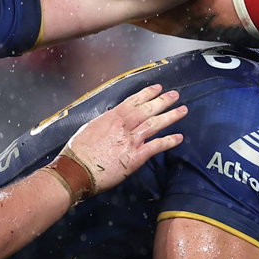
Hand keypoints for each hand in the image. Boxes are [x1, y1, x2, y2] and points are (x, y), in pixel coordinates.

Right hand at [63, 84, 186, 193]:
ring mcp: (131, 140)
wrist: (76, 170)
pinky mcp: (136, 157)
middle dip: (163, 100)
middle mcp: (123, 126)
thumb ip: (104, 123)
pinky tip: (179, 137)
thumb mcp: (90, 128)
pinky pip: (156, 146)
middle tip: (175, 94)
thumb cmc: (78, 152)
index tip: (157, 88)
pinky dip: (169, 141)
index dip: (147, 94)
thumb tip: (111, 121)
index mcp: (111, 117)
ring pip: (155, 124)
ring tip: (182, 110)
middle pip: (148, 109)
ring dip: (171, 116)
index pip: (133, 101)